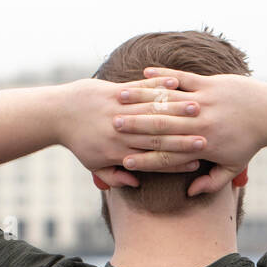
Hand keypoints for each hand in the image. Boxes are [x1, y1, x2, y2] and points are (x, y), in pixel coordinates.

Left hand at [56, 77, 207, 188]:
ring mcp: (118, 110)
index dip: (178, 159)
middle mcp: (121, 132)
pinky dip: (158, 85)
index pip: (155, 157)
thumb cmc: (78, 141)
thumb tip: (135, 183)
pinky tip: (176, 84)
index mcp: (118, 152)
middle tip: (208, 136)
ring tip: (199, 107)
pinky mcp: (114, 92)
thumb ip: (115, 177)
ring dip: (176, 109)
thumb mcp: (94, 165)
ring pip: (152, 111)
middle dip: (184, 136)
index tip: (198, 158)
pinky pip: (140, 88)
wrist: (59, 113)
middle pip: (158, 136)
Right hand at [112, 67, 266, 193]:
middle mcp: (201, 123)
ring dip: (142, 99)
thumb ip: (211, 183)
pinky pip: (181, 77)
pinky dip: (162, 75)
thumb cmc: (249, 143)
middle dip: (134, 126)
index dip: (144, 158)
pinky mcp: (210, 83)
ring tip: (120, 98)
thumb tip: (191, 192)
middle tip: (111, 125)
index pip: (167, 154)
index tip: (123, 159)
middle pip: (161, 126)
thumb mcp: (232, 167)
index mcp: (203, 145)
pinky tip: (145, 72)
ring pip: (167, 100)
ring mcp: (205, 100)